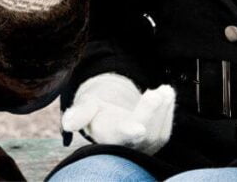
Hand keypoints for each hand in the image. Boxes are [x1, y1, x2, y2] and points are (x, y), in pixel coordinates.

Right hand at [61, 73, 175, 154]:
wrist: (108, 114)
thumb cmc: (95, 109)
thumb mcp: (85, 105)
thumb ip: (79, 113)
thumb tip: (68, 122)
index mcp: (108, 137)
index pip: (120, 137)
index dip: (129, 133)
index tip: (138, 128)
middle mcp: (126, 147)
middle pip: (143, 135)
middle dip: (152, 112)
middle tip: (158, 91)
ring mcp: (142, 148)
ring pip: (157, 134)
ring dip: (164, 110)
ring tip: (165, 89)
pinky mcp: (154, 143)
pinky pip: (165, 131)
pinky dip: (168, 111)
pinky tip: (167, 93)